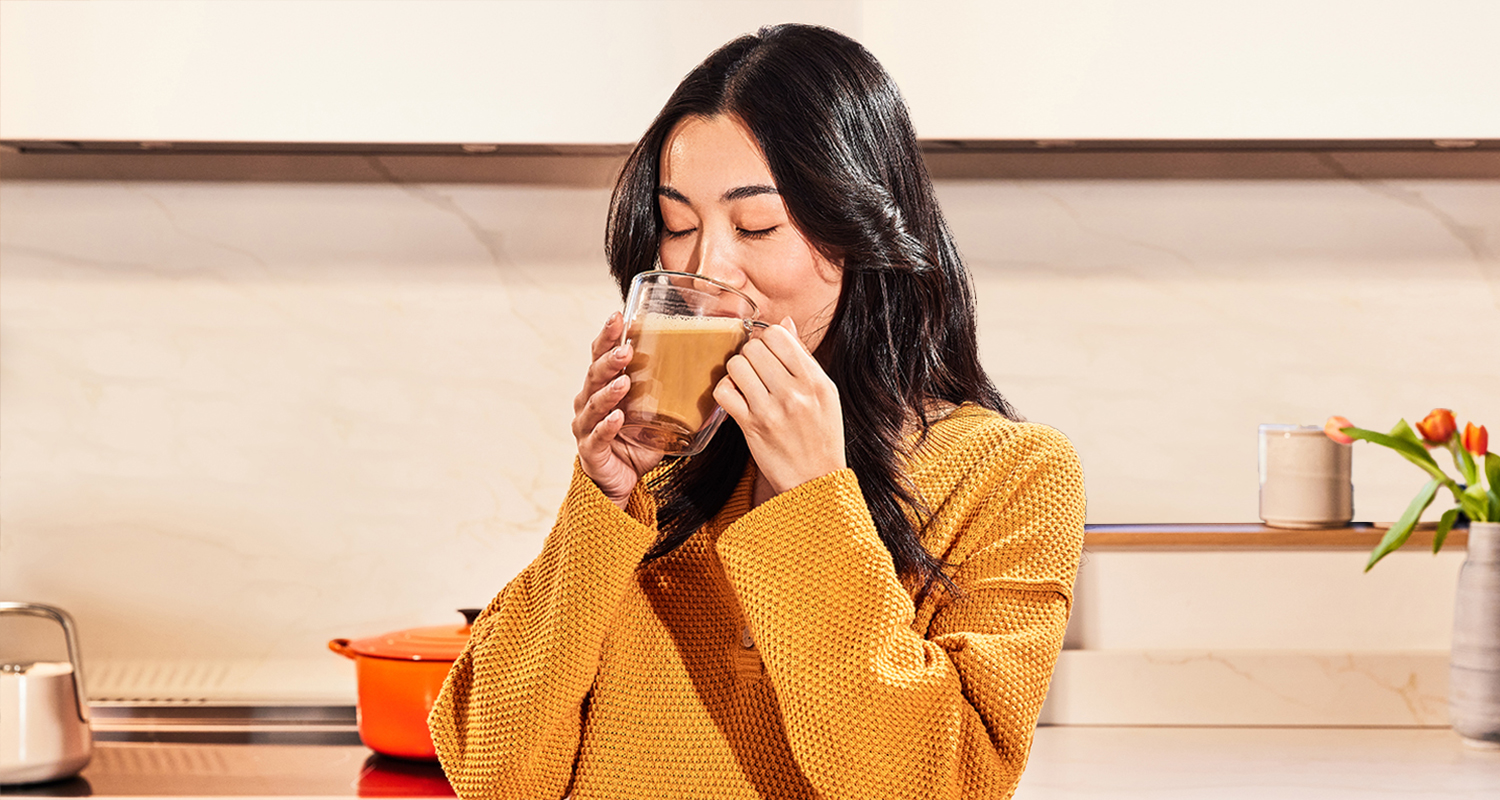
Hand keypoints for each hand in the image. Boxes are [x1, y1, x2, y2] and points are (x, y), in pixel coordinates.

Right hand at [572, 312, 663, 507]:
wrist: (621, 480)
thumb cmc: (637, 440)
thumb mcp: (658, 412)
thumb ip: (678, 391)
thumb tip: (720, 373)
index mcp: (604, 385)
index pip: (602, 354)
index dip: (608, 335)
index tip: (619, 315)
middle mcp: (590, 400)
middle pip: (595, 373)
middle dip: (609, 360)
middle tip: (626, 348)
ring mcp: (587, 425)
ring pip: (594, 403)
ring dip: (609, 391)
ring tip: (624, 383)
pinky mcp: (591, 450)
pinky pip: (597, 436)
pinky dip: (606, 427)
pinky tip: (617, 419)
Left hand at [714, 317, 845, 496]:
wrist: (815, 480)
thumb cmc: (821, 435)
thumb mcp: (825, 394)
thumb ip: (804, 357)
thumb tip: (785, 324)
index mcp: (815, 380)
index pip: (778, 335)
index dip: (767, 340)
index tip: (768, 355)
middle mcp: (794, 392)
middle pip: (753, 347)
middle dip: (750, 356)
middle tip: (756, 372)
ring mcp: (771, 409)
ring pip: (736, 365)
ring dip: (736, 373)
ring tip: (747, 386)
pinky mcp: (751, 427)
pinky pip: (724, 391)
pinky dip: (726, 391)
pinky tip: (737, 400)